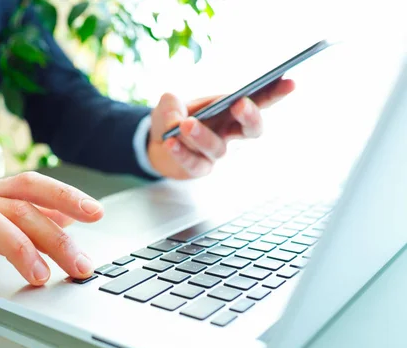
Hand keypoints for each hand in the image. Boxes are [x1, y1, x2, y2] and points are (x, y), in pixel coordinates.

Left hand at [148, 78, 295, 178]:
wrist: (154, 142)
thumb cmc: (172, 117)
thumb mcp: (169, 102)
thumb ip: (174, 107)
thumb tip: (178, 123)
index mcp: (230, 110)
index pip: (258, 101)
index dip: (275, 93)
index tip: (289, 82)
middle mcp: (228, 132)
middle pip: (252, 130)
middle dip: (250, 117)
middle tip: (240, 104)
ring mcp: (215, 153)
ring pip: (219, 149)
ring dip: (203, 135)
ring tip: (186, 124)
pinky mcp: (199, 169)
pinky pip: (195, 164)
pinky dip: (182, 153)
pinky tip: (171, 141)